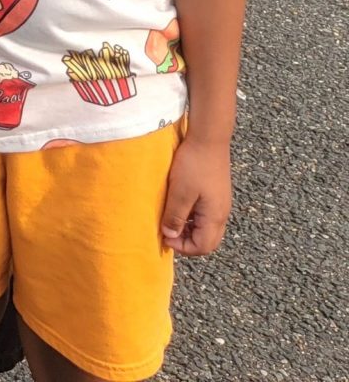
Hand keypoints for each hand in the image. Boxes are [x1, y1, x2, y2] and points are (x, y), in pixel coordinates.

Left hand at [160, 134, 232, 255]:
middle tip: (167, 230)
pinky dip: (191, 217)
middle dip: (187, 241)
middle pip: (207, 240)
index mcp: (214, 217)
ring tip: (170, 218)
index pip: (203, 247)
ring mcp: (220, 203)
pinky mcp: (216, 193)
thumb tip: (170, 236)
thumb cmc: (194, 164)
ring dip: (188, 228)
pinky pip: (205, 215)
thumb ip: (175, 216)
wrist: (208, 139)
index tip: (165, 236)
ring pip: (206, 228)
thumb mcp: (180, 192)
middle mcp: (221, 214)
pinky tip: (178, 206)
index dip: (183, 247)